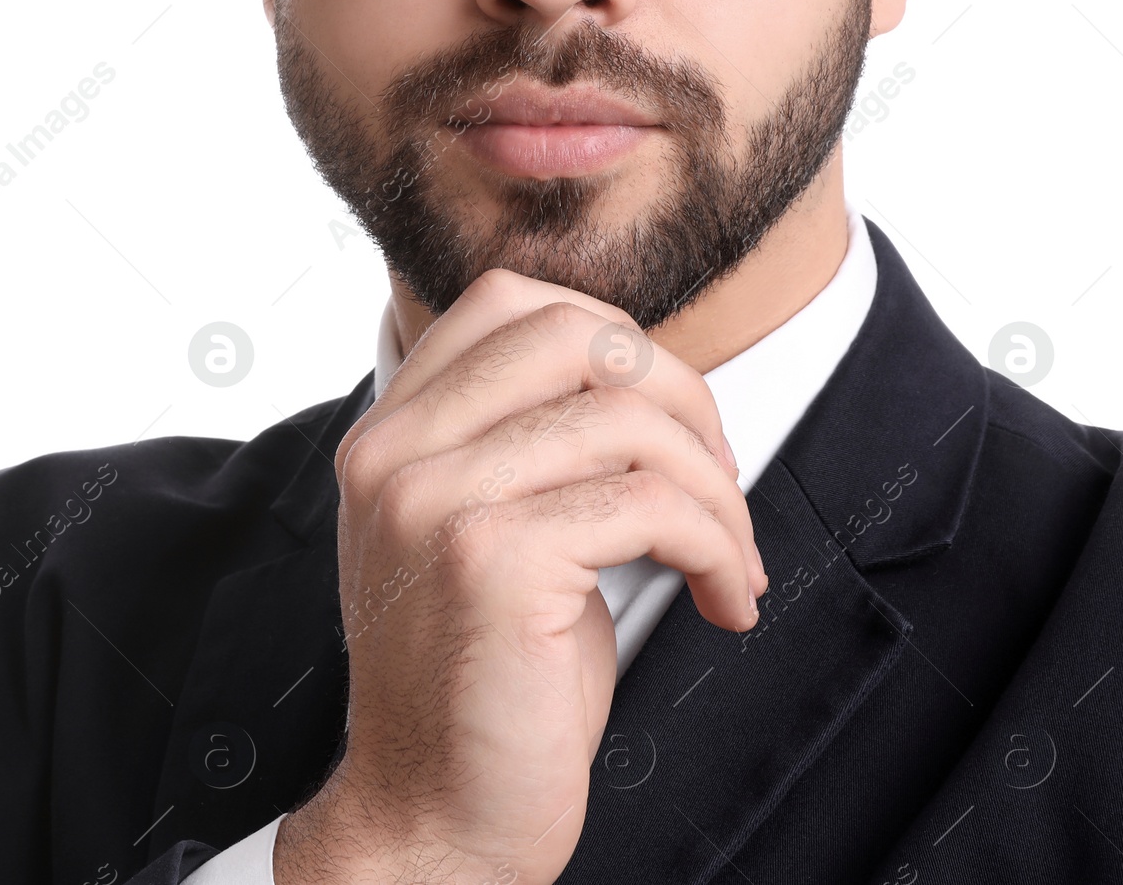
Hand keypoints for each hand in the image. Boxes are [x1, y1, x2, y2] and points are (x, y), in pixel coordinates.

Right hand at [274, 268, 768, 884]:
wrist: (432, 822)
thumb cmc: (482, 682)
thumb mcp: (479, 530)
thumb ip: (522, 439)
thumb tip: (640, 369)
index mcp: (389, 433)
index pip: (507, 301)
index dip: (612, 336)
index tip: (663, 416)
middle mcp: (395, 452)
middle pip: (572, 333)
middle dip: (679, 392)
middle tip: (716, 474)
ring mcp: (432, 500)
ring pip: (628, 420)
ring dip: (718, 490)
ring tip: (733, 558)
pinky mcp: (489, 561)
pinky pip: (649, 504)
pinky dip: (717, 546)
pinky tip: (725, 598)